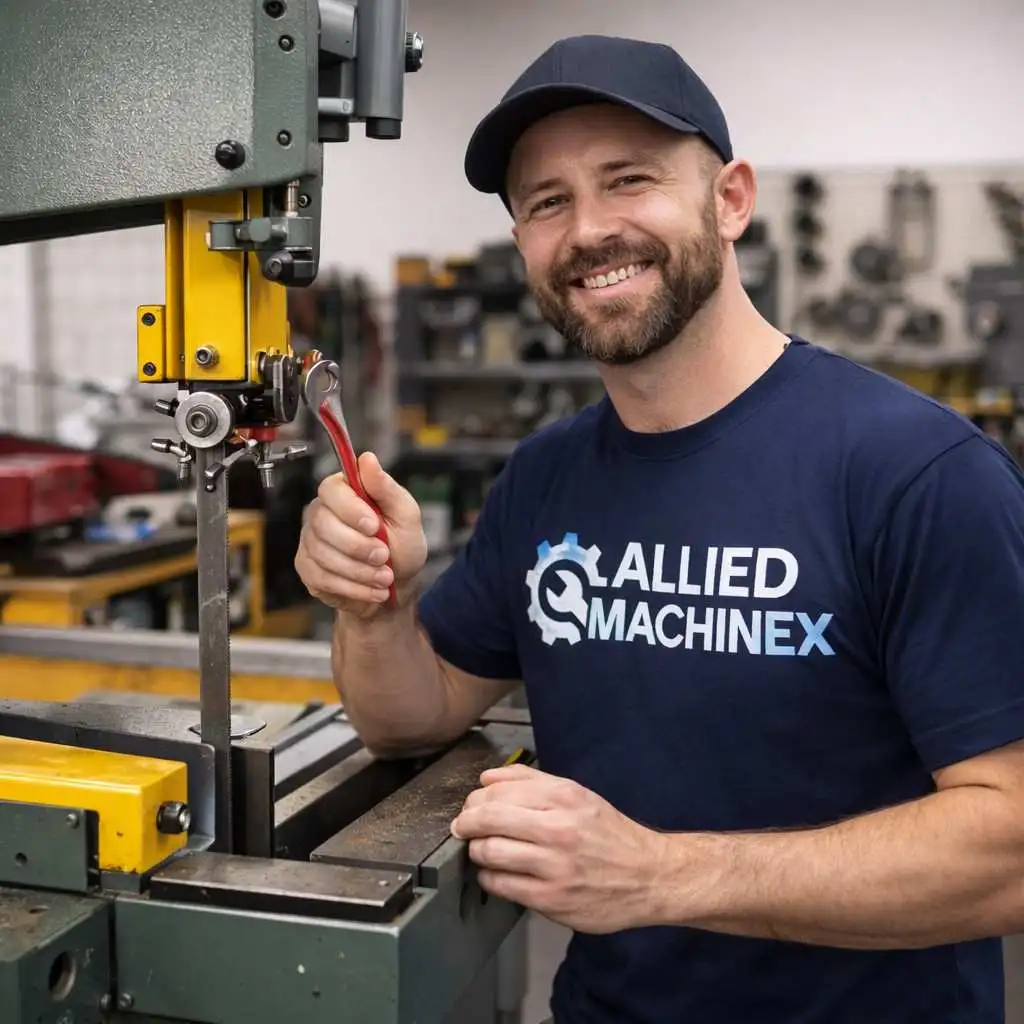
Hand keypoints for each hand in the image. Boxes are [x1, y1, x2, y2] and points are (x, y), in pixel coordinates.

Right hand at [295, 451, 427, 616]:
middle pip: (323, 524)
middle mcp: (322, 512)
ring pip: (322, 554)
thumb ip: (387, 488)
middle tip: (383, 557)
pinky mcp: (308, 567)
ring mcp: (311, 540)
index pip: (331, 489)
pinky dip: (352, 588)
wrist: (397, 584)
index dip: (350, 509)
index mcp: (345, 492)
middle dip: (357, 546)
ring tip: (384, 578)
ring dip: (359, 571)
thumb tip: (367, 459)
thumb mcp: (406, 515)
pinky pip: (321, 577)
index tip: (374, 526)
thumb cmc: (402, 545)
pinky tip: (372, 590)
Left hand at [451, 763, 666, 933]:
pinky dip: (489, 877)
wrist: (649, 876)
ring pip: (490, 852)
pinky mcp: (551, 900)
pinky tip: (496, 873)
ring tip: (481, 850)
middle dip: (467, 822)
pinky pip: (501, 885)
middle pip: (489, 818)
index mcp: (564, 797)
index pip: (500, 791)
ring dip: (476, 850)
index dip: (476, 799)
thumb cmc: (610, 834)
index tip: (472, 807)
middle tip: (464, 827)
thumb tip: (487, 777)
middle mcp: (559, 828)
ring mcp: (554, 866)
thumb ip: (531, 781)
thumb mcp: (578, 795)